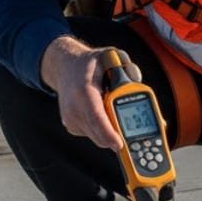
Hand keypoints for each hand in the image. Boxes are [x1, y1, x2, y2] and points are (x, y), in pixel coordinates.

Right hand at [39, 36, 141, 151]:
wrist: (65, 67)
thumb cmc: (91, 63)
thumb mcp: (110, 56)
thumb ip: (126, 66)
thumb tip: (136, 80)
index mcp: (84, 91)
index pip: (96, 117)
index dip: (108, 133)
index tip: (120, 144)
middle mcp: (73, 108)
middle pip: (99, 134)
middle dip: (118, 137)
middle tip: (135, 133)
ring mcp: (70, 119)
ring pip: (98, 137)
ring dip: (112, 131)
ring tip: (115, 111)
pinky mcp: (71, 126)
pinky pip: (93, 134)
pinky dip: (103, 129)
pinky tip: (104, 112)